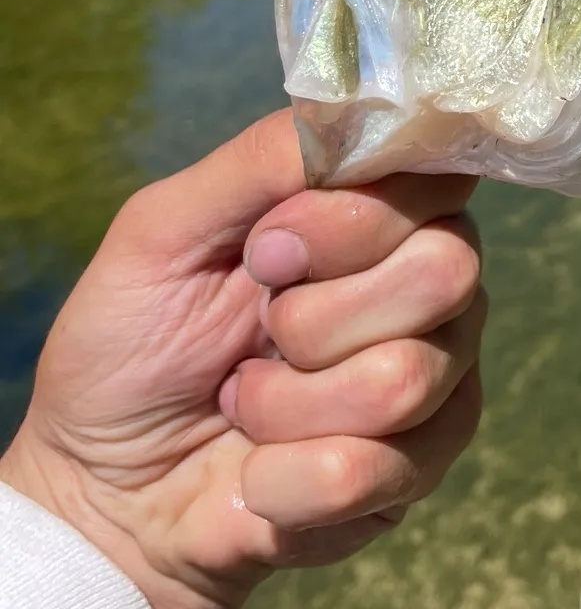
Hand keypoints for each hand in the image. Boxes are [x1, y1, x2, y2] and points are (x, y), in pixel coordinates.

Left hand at [0, 111, 485, 608]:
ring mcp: (440, 385)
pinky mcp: (420, 473)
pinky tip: (262, 471)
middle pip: (447, 273)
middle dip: (314, 316)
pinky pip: (366, 471)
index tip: (270, 249)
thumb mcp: (165, 229)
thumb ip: (262, 163)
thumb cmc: (133, 347)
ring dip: (284, 405)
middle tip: (255, 332)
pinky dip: (281, 478)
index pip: (441, 178)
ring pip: (403, 380)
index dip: (358, 215)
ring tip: (246, 406)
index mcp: (382, 219)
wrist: (106, 487)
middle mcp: (432, 294)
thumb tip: (366, 122)